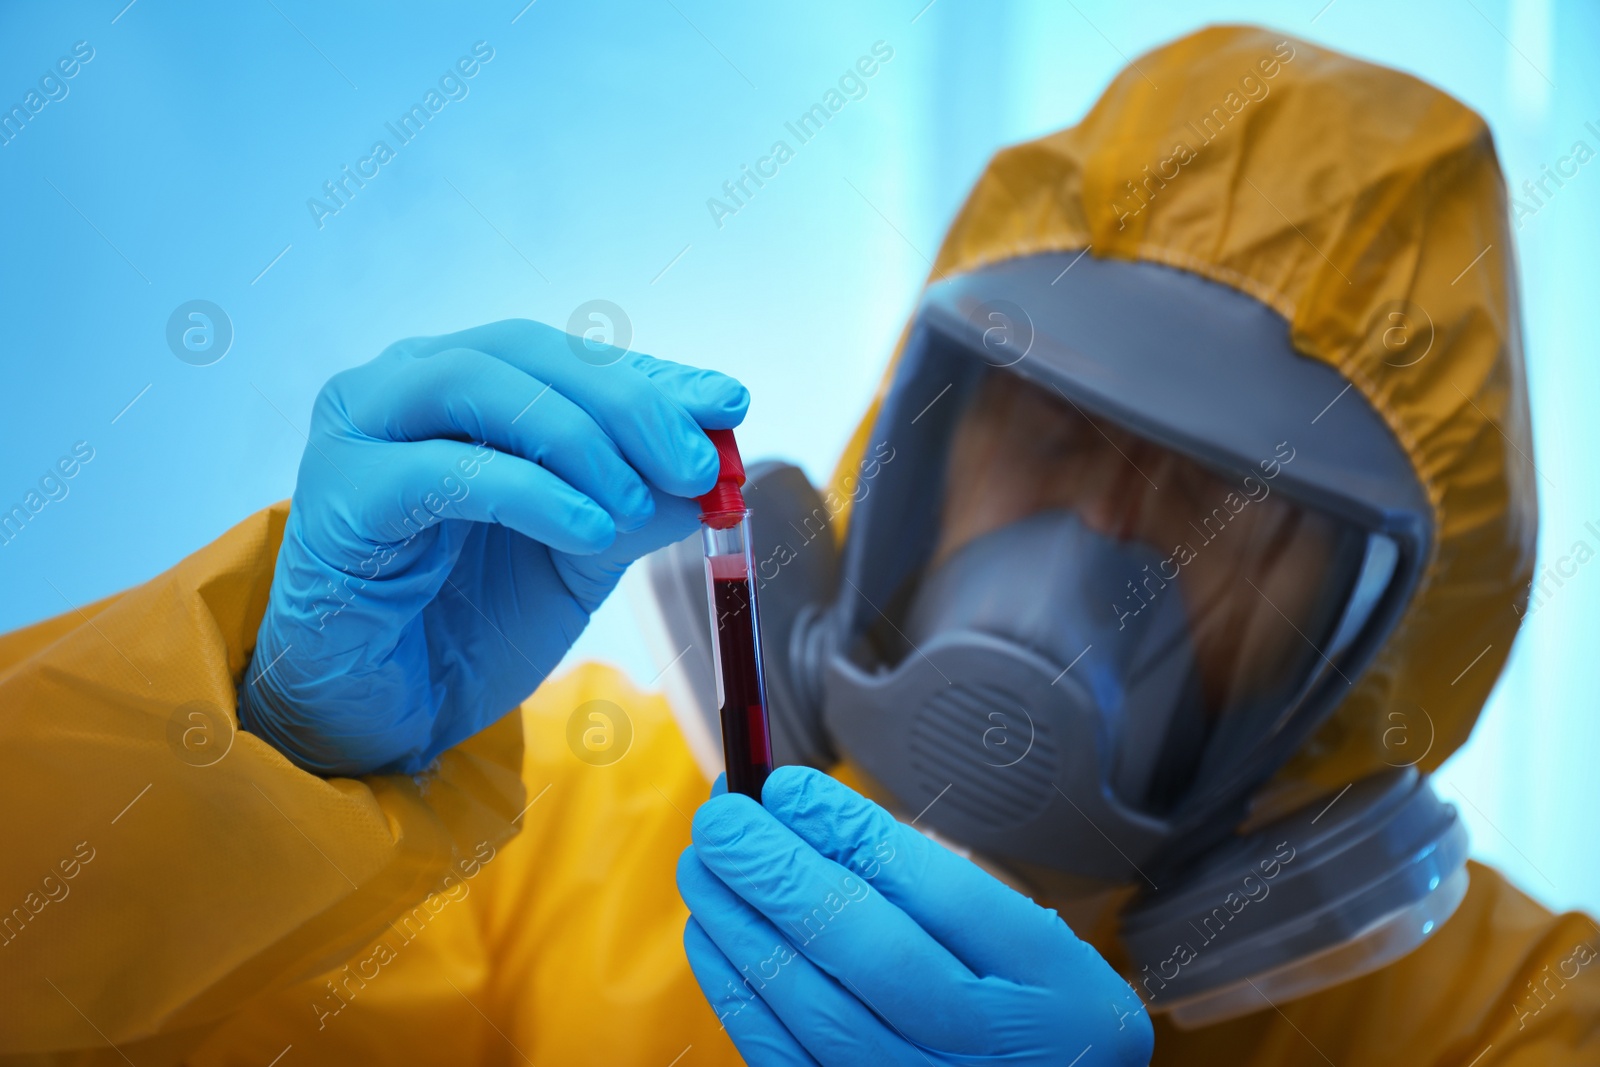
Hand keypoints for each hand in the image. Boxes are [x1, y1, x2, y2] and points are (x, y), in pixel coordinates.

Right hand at [238, 319, 747, 775]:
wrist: (381, 720)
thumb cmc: (469, 628)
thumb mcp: (577, 556)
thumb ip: (634, 504)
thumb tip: (710, 468)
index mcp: (462, 388)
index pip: (568, 357)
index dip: (652, 378)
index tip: (727, 405)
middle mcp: (404, 389)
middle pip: (527, 352)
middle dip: (626, 403)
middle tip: (695, 463)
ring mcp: (361, 432)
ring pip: (479, 385)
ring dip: (578, 439)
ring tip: (636, 505)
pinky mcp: (340, 496)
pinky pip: (444, 471)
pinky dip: (530, 491)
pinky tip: (588, 531)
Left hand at [677, 768, 1152, 1065]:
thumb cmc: (1025, 1004)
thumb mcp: (1018, 931)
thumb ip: (924, 876)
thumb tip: (804, 807)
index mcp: (1040, 977)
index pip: (934, 890)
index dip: (849, 832)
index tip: (787, 786)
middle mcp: (982, 1044)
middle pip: (866, 948)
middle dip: (778, 872)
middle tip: (722, 817)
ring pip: (812, 1006)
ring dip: (742, 923)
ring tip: (704, 862)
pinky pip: (784, 1057)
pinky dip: (736, 991)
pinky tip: (711, 934)